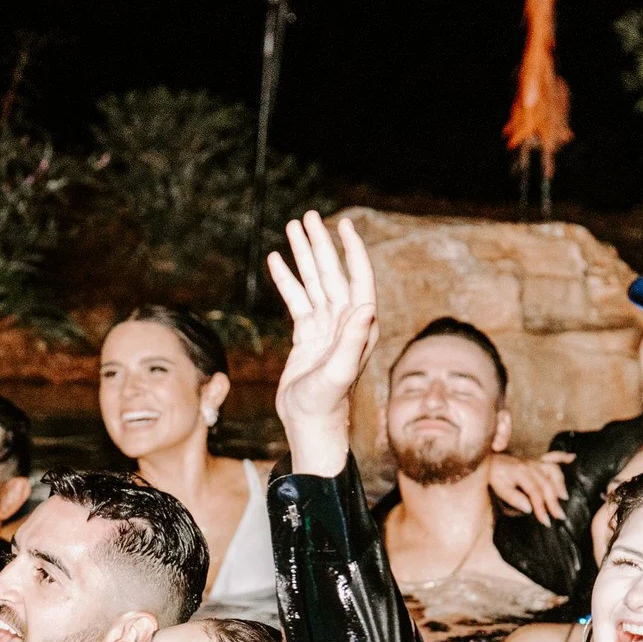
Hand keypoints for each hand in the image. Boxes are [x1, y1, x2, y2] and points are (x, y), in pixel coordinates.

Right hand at [267, 211, 377, 474]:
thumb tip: (366, 305)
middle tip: (308, 217)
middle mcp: (345, 322)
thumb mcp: (339, 373)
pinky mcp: (306, 335)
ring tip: (292, 228)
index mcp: (358, 325)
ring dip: (303, 256)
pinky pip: (297, 300)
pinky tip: (276, 261)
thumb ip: (352, 339)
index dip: (351, 251)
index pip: (357, 278)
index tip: (343, 225)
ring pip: (313, 282)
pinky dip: (287, 280)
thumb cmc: (326, 404)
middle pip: (332, 273)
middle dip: (320, 244)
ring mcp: (325, 327)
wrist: (310, 425)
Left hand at [486, 450, 573, 522]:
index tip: (546, 521)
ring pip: (553, 471)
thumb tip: (529, 508)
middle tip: (560, 516)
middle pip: (547, 485)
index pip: (535, 493)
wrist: (490, 460)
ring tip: (565, 498)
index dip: (541, 508)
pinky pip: (553, 456)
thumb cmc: (494, 476)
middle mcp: (531, 465)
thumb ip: (513, 498)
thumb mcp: (499, 488)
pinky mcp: (537, 459)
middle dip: (554, 502)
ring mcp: (535, 461)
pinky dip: (563, 457)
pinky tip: (572, 458)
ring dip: (561, 484)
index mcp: (521, 473)